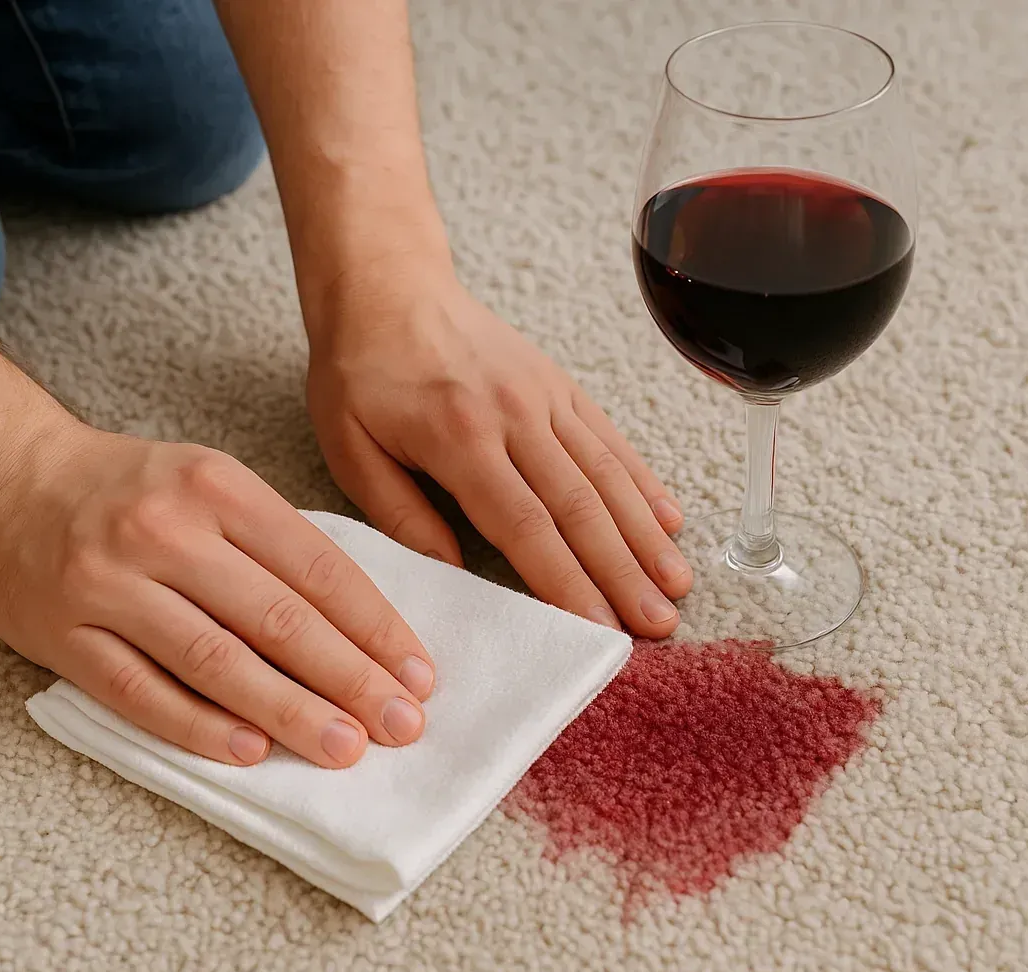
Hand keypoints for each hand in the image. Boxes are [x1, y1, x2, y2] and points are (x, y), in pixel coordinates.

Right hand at [0, 423, 435, 768]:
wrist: (7, 480)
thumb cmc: (131, 492)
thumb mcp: (212, 484)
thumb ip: (276, 545)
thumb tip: (362, 632)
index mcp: (217, 488)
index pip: (317, 567)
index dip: (374, 627)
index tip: (417, 674)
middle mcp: (165, 530)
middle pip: (276, 617)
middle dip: (349, 678)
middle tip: (399, 725)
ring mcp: (110, 583)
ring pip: (215, 659)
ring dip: (287, 711)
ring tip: (342, 748)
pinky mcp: (64, 633)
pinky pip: (140, 691)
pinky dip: (198, 725)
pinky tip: (250, 752)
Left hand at [305, 269, 691, 637]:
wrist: (385, 285)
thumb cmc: (359, 374)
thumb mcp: (350, 450)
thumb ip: (401, 516)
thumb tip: (453, 577)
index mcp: (458, 438)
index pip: (525, 524)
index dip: (567, 582)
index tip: (599, 630)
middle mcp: (514, 414)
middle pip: (581, 506)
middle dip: (624, 572)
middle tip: (659, 624)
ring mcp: (543, 395)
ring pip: (606, 474)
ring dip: (645, 534)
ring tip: (676, 584)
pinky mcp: (558, 384)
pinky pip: (608, 438)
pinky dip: (643, 481)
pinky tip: (671, 519)